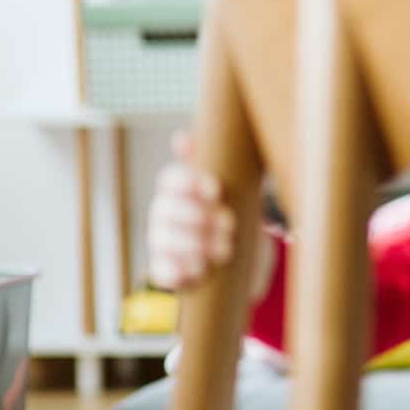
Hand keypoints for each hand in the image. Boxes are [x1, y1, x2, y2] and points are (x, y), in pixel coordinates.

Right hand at [147, 132, 272, 296]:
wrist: (246, 259)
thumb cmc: (239, 215)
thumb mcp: (237, 187)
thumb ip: (218, 161)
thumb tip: (181, 137)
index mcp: (178, 190)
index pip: (170, 178)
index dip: (189, 182)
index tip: (217, 190)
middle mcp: (164, 215)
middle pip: (167, 211)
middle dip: (198, 217)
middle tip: (229, 224)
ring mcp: (162, 244)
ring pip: (164, 241)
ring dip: (195, 245)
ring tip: (224, 249)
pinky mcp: (167, 272)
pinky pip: (163, 272)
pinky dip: (180, 271)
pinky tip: (200, 270)